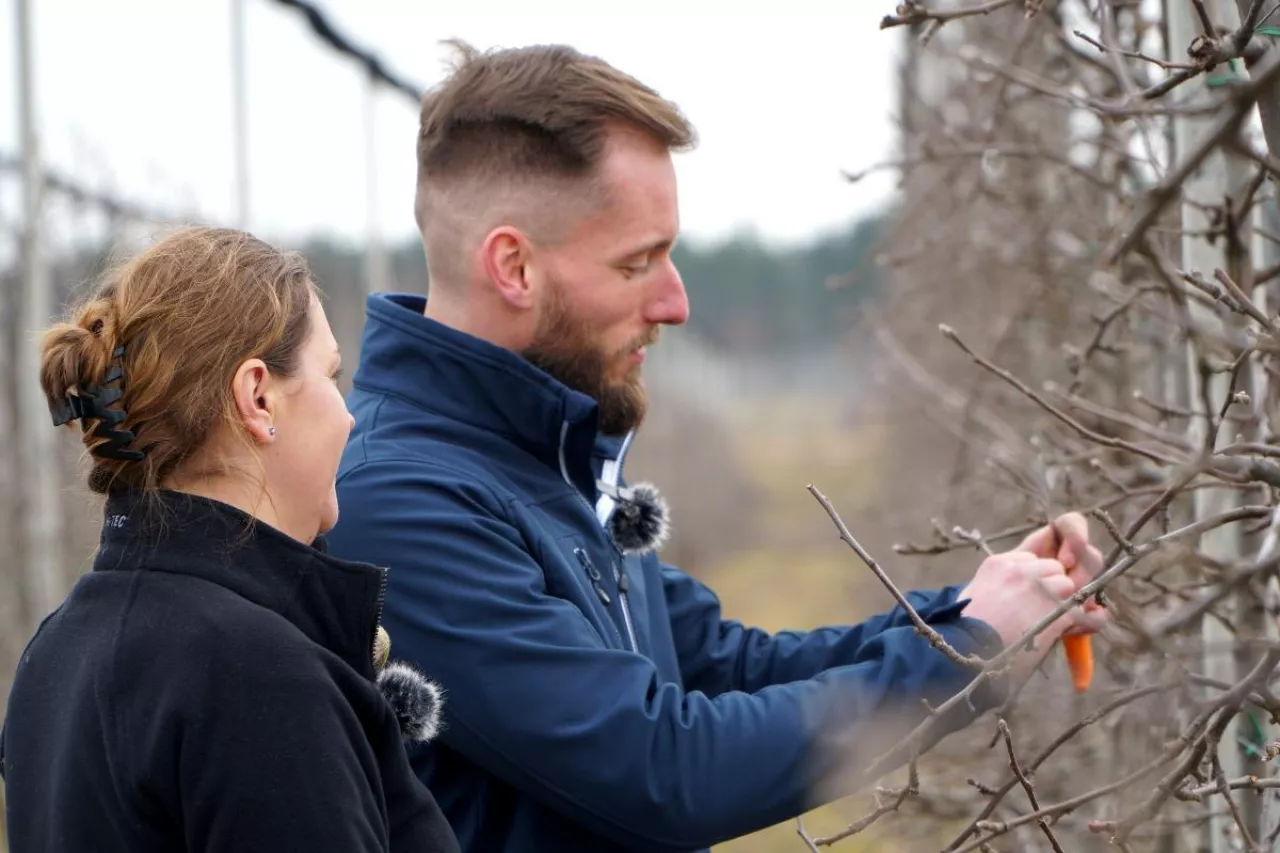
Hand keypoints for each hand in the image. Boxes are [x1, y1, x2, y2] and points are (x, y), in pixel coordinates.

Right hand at [958, 514, 1106, 665]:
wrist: (965, 650)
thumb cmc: (964, 630)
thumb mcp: (976, 594)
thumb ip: (999, 584)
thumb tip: (1020, 590)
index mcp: (999, 564)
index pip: (1032, 556)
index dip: (1038, 574)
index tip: (1033, 591)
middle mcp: (1020, 569)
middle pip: (1053, 567)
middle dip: (1053, 586)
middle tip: (1043, 610)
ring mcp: (1040, 587)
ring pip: (1068, 585)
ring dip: (1065, 604)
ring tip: (1049, 623)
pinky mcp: (1058, 610)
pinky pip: (1087, 612)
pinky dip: (1089, 621)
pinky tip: (1082, 626)